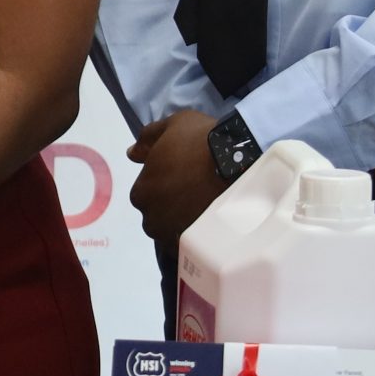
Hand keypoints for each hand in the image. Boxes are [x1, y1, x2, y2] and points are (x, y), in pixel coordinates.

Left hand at [127, 109, 227, 249]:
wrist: (243, 170)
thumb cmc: (205, 143)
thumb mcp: (176, 125)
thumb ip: (148, 138)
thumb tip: (131, 153)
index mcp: (141, 191)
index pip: (146, 191)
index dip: (166, 183)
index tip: (186, 176)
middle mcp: (151, 219)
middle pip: (159, 214)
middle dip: (173, 205)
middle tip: (199, 191)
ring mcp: (173, 239)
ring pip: (174, 232)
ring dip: (185, 224)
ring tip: (210, 209)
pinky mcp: (196, 251)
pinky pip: (192, 247)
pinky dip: (198, 240)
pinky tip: (215, 227)